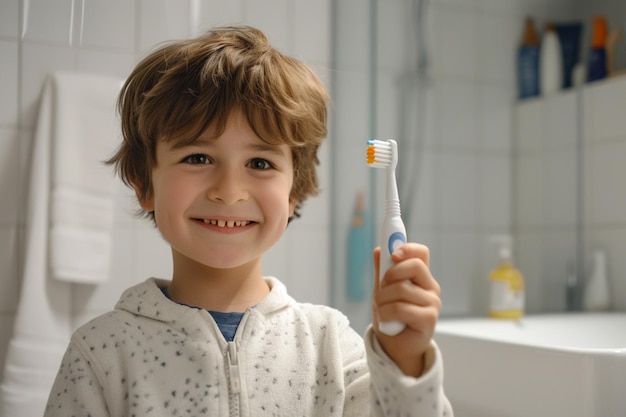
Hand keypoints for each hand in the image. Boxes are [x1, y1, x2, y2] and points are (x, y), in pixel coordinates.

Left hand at [371, 243, 440, 376]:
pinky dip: (386, 313)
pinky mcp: (429, 319)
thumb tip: (379, 249)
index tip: (393, 254)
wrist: (394, 347)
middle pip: (415, 266)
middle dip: (390, 275)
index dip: (408, 248)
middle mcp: (430, 288)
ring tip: (380, 310)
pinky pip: (401, 308)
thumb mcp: (382, 290)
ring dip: (382, 300)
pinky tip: (385, 320)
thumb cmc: (390, 317)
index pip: (421, 253)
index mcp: (420, 277)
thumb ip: (382, 271)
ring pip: (402, 289)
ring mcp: (432, 303)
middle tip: (382, 289)